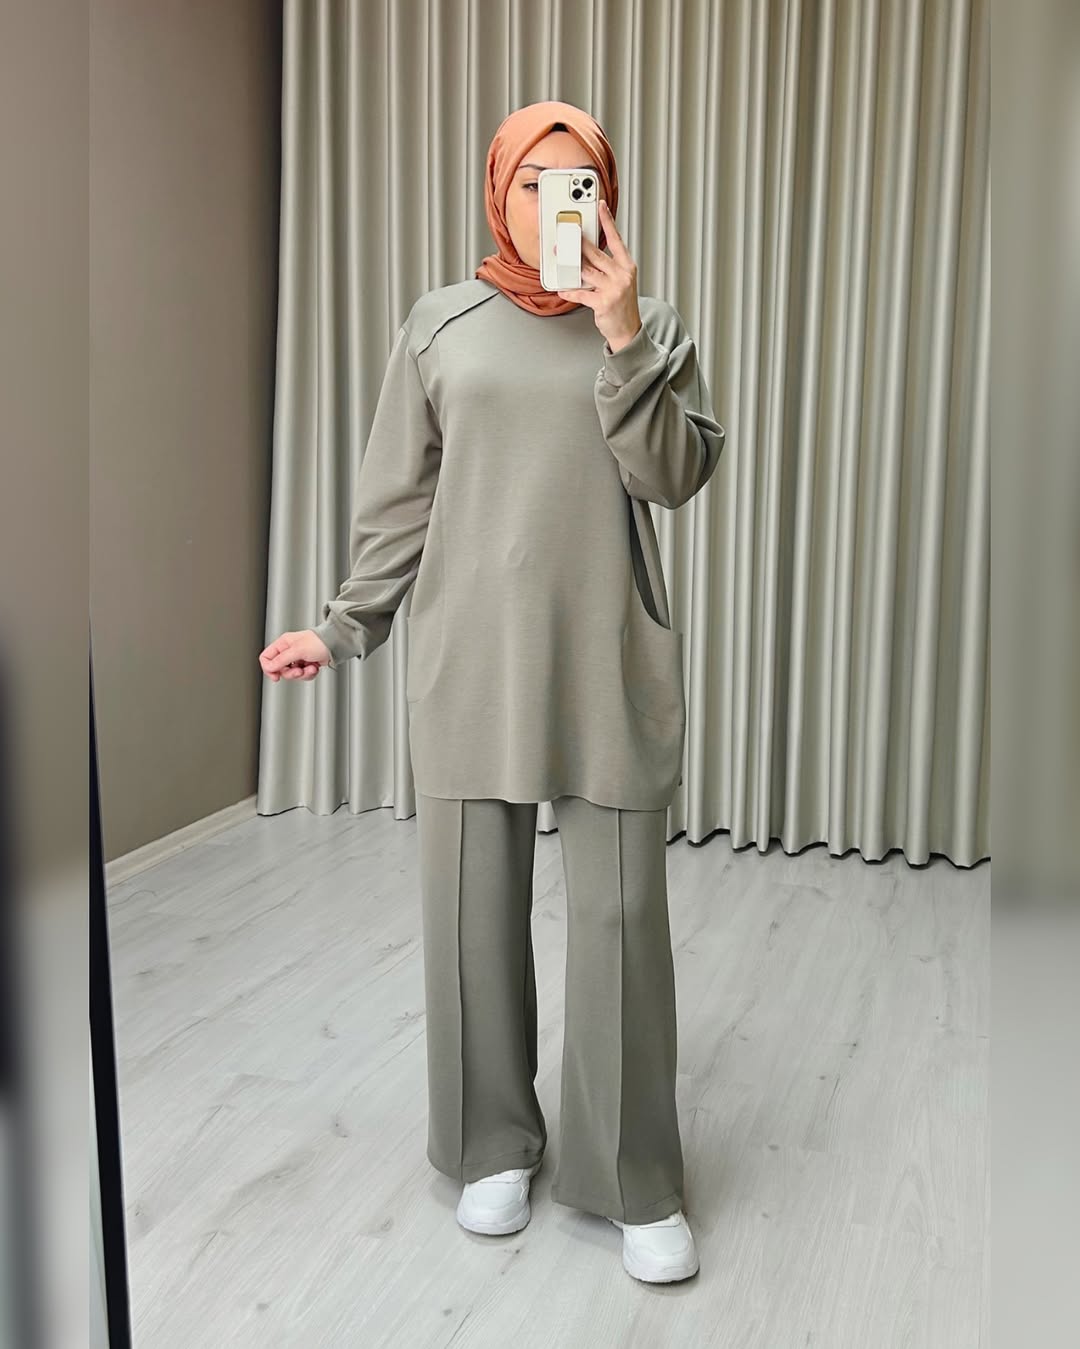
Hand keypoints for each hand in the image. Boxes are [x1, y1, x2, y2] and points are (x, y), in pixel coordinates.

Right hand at [259, 629, 331, 680]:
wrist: (335, 645)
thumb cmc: (319, 642)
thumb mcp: (297, 651)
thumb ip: (281, 660)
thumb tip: (269, 668)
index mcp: (283, 644)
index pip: (266, 657)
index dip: (269, 668)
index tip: (276, 676)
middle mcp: (288, 651)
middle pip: (279, 669)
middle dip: (291, 673)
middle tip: (299, 670)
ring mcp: (297, 658)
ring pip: (291, 674)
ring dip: (302, 674)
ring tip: (310, 667)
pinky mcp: (305, 665)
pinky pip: (302, 675)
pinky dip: (309, 674)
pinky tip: (314, 667)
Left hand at [556, 199, 642, 351]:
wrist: (628, 330)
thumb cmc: (622, 305)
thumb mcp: (620, 282)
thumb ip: (605, 268)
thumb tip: (584, 256)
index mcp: (627, 267)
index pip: (616, 240)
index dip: (607, 222)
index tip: (600, 206)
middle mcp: (622, 276)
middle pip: (597, 254)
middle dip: (580, 243)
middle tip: (568, 233)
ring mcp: (613, 290)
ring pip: (587, 272)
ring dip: (571, 265)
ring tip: (560, 256)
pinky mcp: (603, 303)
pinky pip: (581, 293)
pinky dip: (570, 291)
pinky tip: (562, 288)